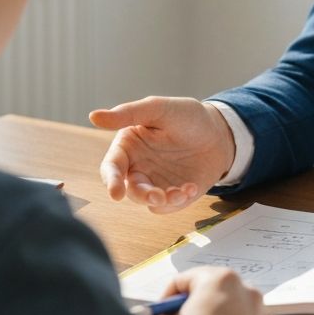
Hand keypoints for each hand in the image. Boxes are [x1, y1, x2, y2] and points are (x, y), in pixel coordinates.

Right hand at [89, 96, 234, 212]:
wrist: (220, 132)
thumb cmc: (186, 116)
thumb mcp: (159, 109)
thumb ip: (128, 113)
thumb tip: (93, 116)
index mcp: (129, 147)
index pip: (112, 166)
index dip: (111, 180)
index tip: (115, 193)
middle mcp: (138, 167)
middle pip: (129, 189)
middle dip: (141, 195)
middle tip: (157, 195)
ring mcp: (156, 183)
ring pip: (148, 200)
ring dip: (161, 200)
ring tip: (179, 192)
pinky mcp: (173, 194)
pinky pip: (168, 205)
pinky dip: (178, 201)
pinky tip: (191, 187)